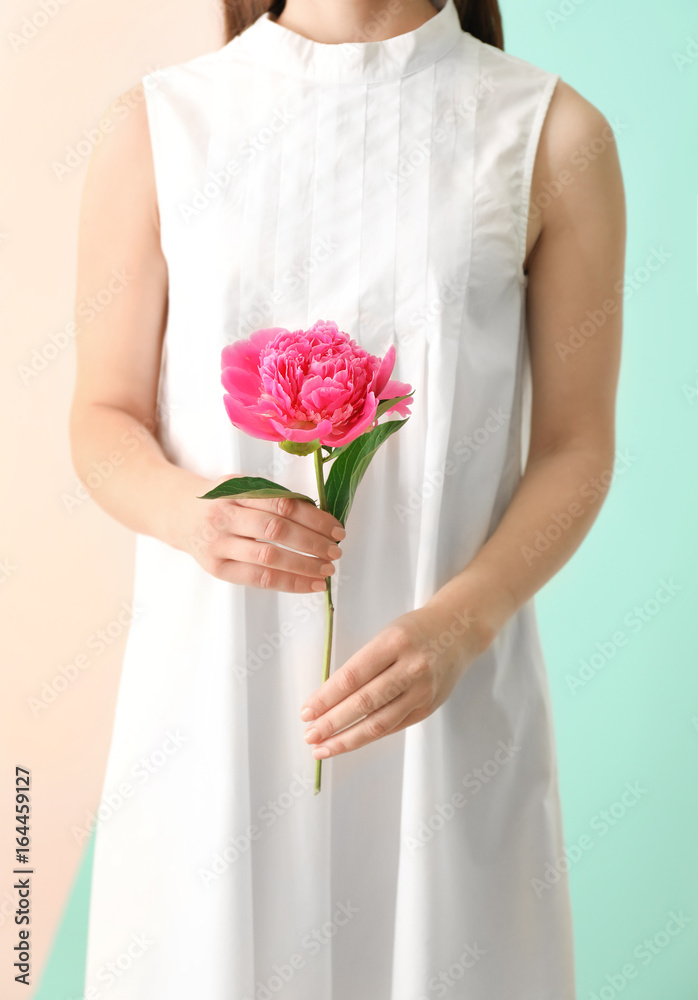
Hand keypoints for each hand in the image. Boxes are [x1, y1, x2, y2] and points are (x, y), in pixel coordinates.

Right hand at [171, 471, 344, 592]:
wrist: (180, 515)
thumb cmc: (223, 500)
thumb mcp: (244, 486)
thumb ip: (275, 498)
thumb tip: (320, 517)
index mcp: (237, 491)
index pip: (283, 505)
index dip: (315, 519)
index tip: (337, 529)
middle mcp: (226, 517)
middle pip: (277, 531)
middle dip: (312, 543)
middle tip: (335, 552)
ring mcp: (219, 545)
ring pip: (269, 559)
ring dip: (304, 566)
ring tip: (327, 571)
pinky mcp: (218, 569)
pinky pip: (259, 579)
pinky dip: (289, 583)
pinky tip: (310, 585)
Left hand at [299, 603, 482, 757]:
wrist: (458, 632)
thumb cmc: (414, 631)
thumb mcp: (386, 634)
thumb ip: (363, 664)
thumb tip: (327, 699)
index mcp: (394, 642)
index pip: (352, 676)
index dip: (326, 697)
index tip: (306, 711)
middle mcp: (411, 667)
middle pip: (364, 702)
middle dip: (331, 723)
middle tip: (309, 735)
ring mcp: (422, 691)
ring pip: (378, 722)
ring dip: (346, 739)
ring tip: (323, 748)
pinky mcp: (428, 707)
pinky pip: (393, 726)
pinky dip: (368, 737)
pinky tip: (350, 741)